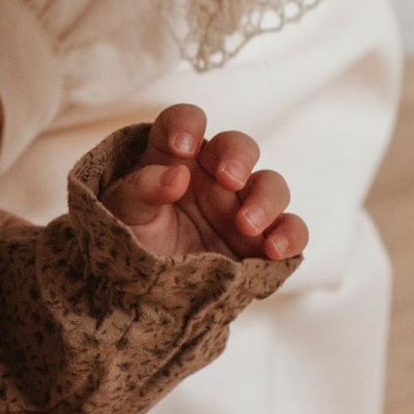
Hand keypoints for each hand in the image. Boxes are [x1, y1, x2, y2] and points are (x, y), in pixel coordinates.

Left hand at [105, 106, 306, 262]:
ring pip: (271, 185)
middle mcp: (213, 176)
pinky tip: (274, 249)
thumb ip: (141, 189)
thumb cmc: (131, 240)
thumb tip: (177, 174)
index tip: (179, 145)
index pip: (185, 121)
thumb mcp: (123, 213)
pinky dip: (290, 236)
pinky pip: (290, 230)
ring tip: (246, 225)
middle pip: (238, 147)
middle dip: (238, 156)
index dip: (187, 124)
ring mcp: (241, 207)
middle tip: (228, 179)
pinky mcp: (261, 241)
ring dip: (266, 199)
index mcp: (175, 157)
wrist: (141, 291)